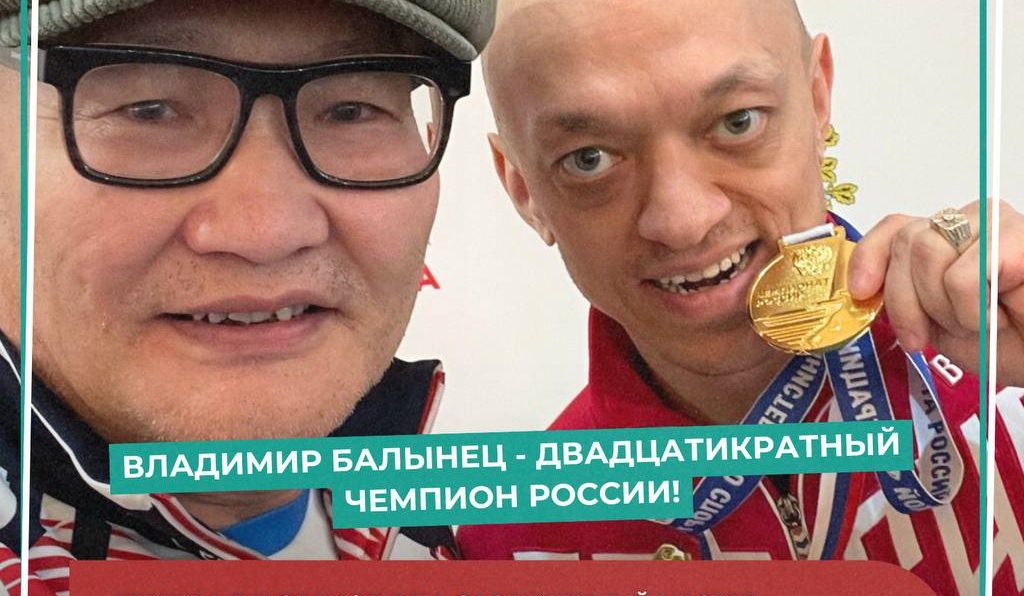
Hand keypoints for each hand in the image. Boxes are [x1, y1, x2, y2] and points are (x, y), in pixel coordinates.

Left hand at [846, 200, 1023, 386]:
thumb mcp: (938, 324)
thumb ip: (903, 297)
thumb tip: (861, 287)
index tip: (860, 293)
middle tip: (945, 328)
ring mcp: (997, 223)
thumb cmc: (1008, 345)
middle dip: (911, 300)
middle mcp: (971, 221)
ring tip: (982, 321)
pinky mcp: (1019, 238)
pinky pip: (961, 277)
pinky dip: (972, 311)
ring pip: (928, 253)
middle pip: (907, 242)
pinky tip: (1003, 316)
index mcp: (948, 238)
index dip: (869, 257)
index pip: (895, 227)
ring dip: (947, 308)